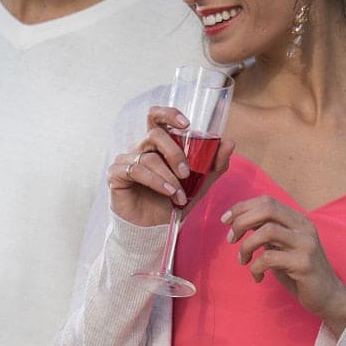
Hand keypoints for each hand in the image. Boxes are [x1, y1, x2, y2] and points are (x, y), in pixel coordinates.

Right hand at [108, 103, 232, 226]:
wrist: (154, 230)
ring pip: (149, 157)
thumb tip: (229, 142)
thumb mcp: (199, 184)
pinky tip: (167, 193)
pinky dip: (156, 182)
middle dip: (175, 153)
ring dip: (169, 177)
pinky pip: (136, 170)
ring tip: (179, 195)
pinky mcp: (115, 175)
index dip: (169, 114)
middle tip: (187, 173)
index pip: (156, 117)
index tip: (186, 124)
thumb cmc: (171, 204)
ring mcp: (125, 161)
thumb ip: (214, 165)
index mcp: (156, 145)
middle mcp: (139, 149)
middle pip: (155, 134)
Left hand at [222, 195, 345, 331]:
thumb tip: (239, 223)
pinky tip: (257, 277)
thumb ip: (266, 234)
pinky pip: (269, 258)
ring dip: (246, 246)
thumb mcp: (281, 248)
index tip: (225, 220)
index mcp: (297, 220)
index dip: (242, 207)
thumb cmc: (299, 273)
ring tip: (242, 260)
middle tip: (231, 239)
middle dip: (241, 221)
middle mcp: (304, 227)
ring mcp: (305, 244)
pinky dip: (255, 268)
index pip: (267, 201)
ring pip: (267, 231)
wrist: (328, 297)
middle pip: (267, 209)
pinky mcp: (304, 264)